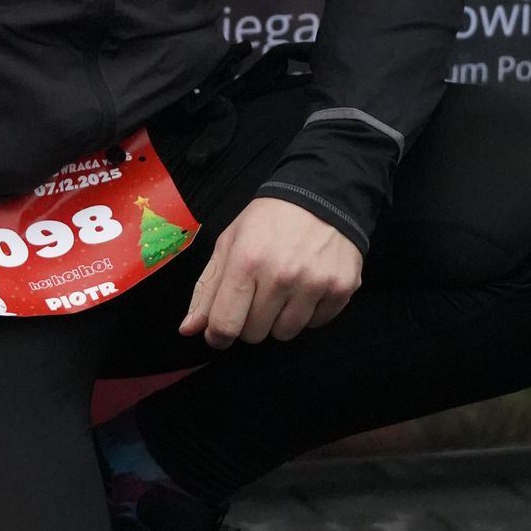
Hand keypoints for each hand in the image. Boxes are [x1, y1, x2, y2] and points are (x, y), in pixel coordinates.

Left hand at [178, 198, 361, 348]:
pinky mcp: (341, 289)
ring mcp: (314, 284)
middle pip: (254, 334)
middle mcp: (281, 276)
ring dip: (280, 318)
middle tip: (257, 294)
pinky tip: (307, 286)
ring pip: (285, 334)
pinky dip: (308, 312)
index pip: (225, 325)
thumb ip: (207, 289)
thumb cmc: (268, 221)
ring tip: (283, 289)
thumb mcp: (229, 243)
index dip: (218, 334)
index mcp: (246, 262)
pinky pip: (315, 325)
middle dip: (250, 320)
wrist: (322, 196)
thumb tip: (189, 329)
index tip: (220, 329)